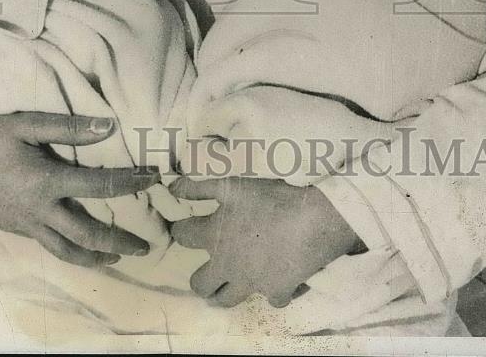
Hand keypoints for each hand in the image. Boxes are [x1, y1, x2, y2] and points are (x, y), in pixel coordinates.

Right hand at [0, 112, 159, 266]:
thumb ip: (70, 127)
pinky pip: (48, 245)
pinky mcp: (13, 229)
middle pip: (87, 234)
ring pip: (66, 250)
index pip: (100, 186)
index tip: (154, 178)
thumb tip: (110, 126)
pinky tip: (79, 244)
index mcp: (47, 182)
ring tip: (117, 256)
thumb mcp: (28, 124)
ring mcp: (25, 224)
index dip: (130, 182)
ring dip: (95, 256)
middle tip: (146, 246)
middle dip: (120, 241)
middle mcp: (39, 210)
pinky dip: (70, 250)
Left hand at [171, 176, 364, 308]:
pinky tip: (277, 281)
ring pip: (226, 300)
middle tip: (208, 268)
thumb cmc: (271, 198)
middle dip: (200, 277)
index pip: (182, 236)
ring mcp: (250, 284)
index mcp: (213, 236)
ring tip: (231, 282)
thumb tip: (172, 189)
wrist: (312, 221)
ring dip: (225, 292)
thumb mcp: (231, 184)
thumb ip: (199, 187)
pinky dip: (272, 292)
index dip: (180, 230)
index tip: (184, 227)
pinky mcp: (276, 292)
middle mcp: (226, 265)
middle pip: (200, 284)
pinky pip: (270, 300)